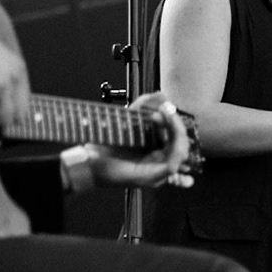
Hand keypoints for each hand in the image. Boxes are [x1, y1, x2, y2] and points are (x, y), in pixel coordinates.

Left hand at [79, 92, 195, 190]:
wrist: (89, 161)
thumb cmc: (104, 146)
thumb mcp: (126, 122)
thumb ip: (142, 107)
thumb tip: (160, 94)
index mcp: (156, 152)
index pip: (178, 138)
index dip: (176, 122)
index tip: (166, 107)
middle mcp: (159, 163)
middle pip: (183, 144)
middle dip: (176, 123)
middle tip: (166, 108)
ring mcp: (157, 172)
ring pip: (181, 152)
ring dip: (176, 131)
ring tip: (165, 115)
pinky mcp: (152, 178)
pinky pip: (173, 164)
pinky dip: (174, 146)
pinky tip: (166, 130)